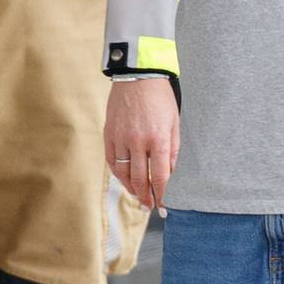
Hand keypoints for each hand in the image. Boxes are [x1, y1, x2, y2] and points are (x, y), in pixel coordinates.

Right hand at [104, 78, 177, 210]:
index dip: (162, 195)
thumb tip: (171, 173)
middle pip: (140, 178)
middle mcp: (138, 141)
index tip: (164, 207)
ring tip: (139, 196)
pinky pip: (112, 161)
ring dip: (132, 188)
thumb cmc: (160, 98)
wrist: (137, 76)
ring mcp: (121, 138)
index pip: (160, 176)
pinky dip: (118, 174)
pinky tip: (125, 179)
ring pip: (124, 173)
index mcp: (158, 138)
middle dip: (147, 196)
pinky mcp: (109, 133)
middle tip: (151, 206)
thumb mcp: (175, 123)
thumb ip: (173, 149)